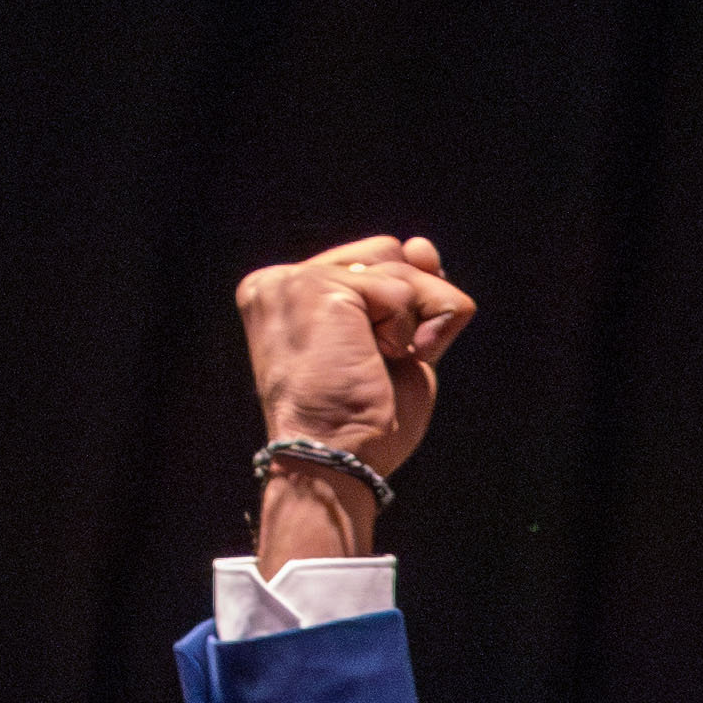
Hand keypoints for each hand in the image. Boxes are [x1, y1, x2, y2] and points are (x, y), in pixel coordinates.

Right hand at [236, 233, 476, 565]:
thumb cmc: (361, 422)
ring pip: (396, 266)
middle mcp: (280, 281)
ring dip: (413, 323)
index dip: (403, 300)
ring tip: (377, 365)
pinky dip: (408, 332)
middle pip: (385, 252)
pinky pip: (399, 289)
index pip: (368, 262)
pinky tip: (375, 361)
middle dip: (413, 305)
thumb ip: (408, 296)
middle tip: (386, 361)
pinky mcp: (316, 289)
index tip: (396, 348)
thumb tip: (422, 243)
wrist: (335, 459)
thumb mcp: (394, 347)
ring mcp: (293, 281)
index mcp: (287, 295)